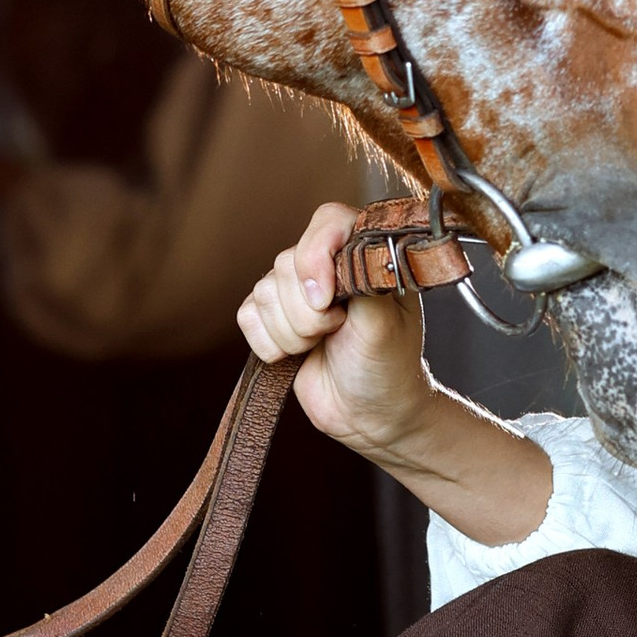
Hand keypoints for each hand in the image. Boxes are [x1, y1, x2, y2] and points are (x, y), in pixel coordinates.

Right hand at [236, 198, 433, 459]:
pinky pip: (247, 316)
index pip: (328, 221)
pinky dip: (270, 344)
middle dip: (309, 313)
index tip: (328, 299)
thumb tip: (328, 264)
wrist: (369, 414)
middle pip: (286, 263)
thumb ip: (359, 281)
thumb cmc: (389, 366)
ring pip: (264, 292)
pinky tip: (297, 355)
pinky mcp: (272, 317)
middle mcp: (328, 264)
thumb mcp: (385, 321)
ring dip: (293, 333)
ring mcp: (297, 290)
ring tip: (323, 345)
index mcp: (364, 253)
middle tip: (338, 332)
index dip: (317, 256)